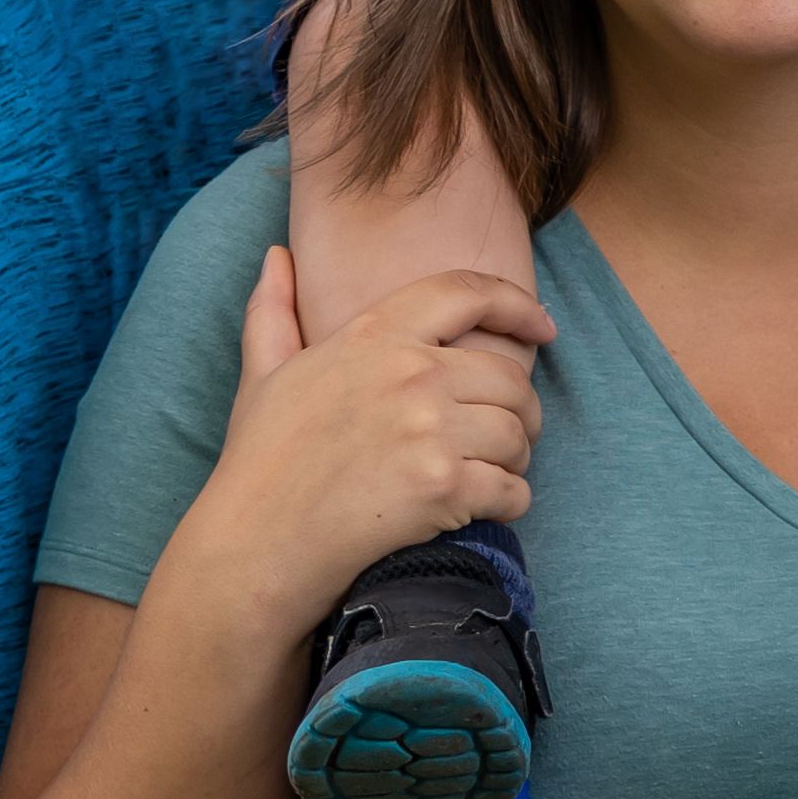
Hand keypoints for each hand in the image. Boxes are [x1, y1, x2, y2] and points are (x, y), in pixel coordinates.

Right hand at [171, 251, 547, 612]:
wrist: (256, 542)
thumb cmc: (261, 461)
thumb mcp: (262, 374)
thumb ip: (274, 310)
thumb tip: (278, 256)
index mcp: (373, 335)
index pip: (467, 293)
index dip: (517, 304)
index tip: (541, 328)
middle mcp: (410, 373)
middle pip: (511, 376)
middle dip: (518, 410)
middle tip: (501, 436)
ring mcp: (430, 430)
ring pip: (519, 434)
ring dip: (515, 459)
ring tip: (486, 473)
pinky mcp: (444, 488)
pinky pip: (514, 490)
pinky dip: (509, 503)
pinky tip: (480, 510)